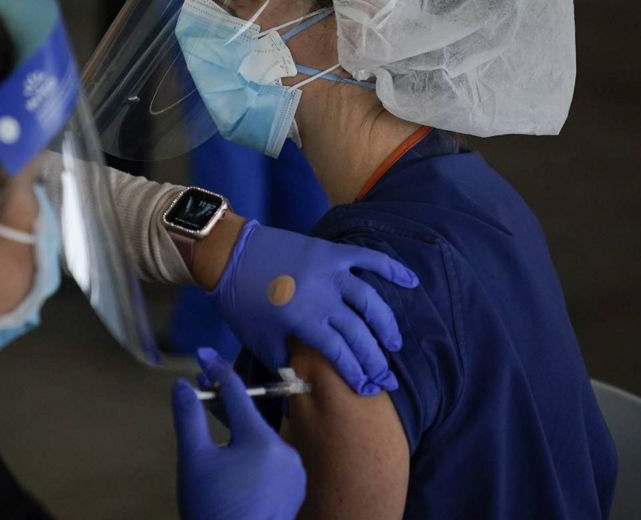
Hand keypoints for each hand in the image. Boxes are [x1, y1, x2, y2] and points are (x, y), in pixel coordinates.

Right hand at [172, 348, 305, 519]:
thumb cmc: (213, 510)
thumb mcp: (193, 461)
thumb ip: (189, 417)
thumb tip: (184, 385)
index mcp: (261, 440)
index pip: (237, 392)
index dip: (217, 369)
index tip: (203, 352)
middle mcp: (285, 451)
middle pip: (250, 417)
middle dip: (225, 406)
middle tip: (202, 393)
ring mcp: (293, 471)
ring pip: (261, 439)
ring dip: (238, 432)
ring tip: (215, 436)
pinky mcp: (294, 488)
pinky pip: (271, 459)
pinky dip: (252, 454)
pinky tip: (234, 463)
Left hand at [210, 221, 417, 395]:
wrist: (229, 254)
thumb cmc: (240, 301)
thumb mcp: (258, 339)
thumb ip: (283, 363)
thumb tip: (302, 387)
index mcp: (302, 319)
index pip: (340, 352)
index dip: (357, 373)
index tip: (369, 389)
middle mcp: (320, 295)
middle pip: (359, 332)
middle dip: (376, 358)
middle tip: (387, 377)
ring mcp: (328, 270)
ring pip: (369, 300)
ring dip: (385, 323)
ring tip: (394, 343)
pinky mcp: (329, 251)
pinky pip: (367, 258)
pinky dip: (391, 267)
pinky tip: (410, 281)